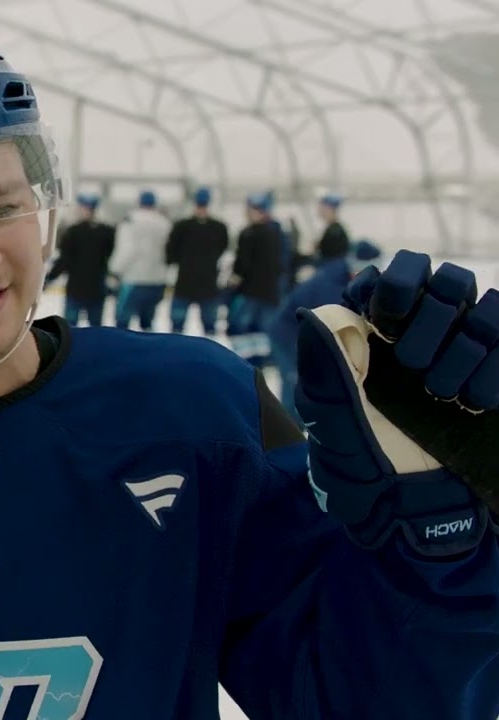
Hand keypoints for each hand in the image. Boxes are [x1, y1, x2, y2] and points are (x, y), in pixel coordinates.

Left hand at [294, 250, 496, 556]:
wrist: (423, 515)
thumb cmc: (366, 473)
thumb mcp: (333, 428)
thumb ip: (325, 374)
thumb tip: (316, 315)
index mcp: (372, 338)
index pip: (389, 278)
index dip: (393, 286)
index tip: (387, 319)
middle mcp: (422, 336)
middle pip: (443, 280)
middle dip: (432, 316)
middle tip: (417, 366)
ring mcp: (466, 351)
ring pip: (483, 305)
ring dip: (468, 343)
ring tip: (446, 395)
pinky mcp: (496, 371)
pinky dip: (496, 363)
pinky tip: (476, 404)